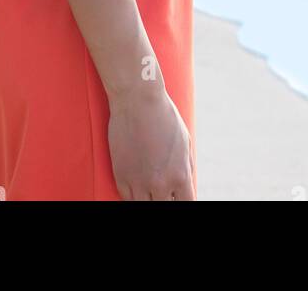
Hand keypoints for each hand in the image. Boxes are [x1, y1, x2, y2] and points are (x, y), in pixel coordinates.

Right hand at [107, 84, 195, 200]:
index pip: (186, 205)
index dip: (182, 202)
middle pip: (164, 207)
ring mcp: (138, 182)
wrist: (137, 99)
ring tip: (149, 190)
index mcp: (180, 175)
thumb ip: (186, 166)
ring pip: (143, 207)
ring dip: (148, 199)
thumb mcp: (184, 140)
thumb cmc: (163, 115)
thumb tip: (187, 183)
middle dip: (165, 200)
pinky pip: (126, 198)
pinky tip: (136, 188)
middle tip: (163, 191)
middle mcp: (160, 183)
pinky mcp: (120, 175)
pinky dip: (132, 195)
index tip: (178, 197)